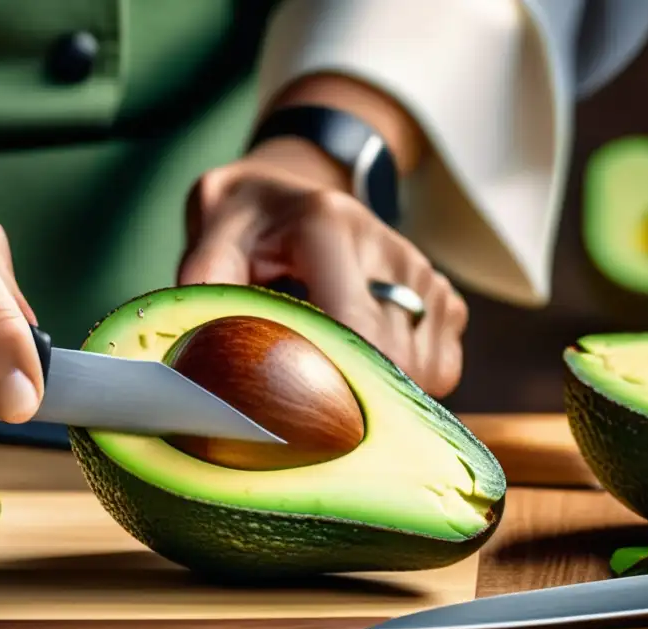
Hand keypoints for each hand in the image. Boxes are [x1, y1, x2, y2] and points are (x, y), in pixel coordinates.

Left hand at [177, 145, 468, 398]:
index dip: (337, 382)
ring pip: (428, 371)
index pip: (356, 327)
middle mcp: (387, 247)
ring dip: (384, 390)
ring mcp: (424, 273)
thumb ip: (205, 287)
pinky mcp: (445, 297)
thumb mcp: (211, 240)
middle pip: (396, 360)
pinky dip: (408, 382)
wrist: (286, 192)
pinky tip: (366, 360)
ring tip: (336, 371)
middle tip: (311, 404)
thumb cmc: (245, 226)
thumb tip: (202, 353)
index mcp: (328, 227)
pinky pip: (443, 368)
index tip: (306, 417)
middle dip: (357, 395)